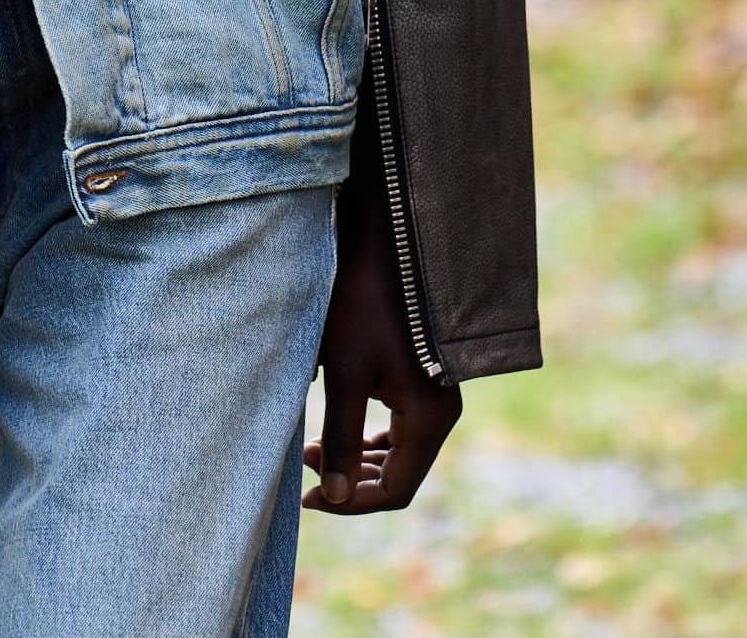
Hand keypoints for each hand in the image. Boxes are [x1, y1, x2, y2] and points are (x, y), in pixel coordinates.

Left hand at [303, 181, 461, 511]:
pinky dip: (370, 435)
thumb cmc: (363, 304)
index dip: (351, 502)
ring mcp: (436, 393)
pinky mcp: (424, 375)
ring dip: (357, 457)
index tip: (309, 497)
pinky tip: (338, 424)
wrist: (385, 244)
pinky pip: (400, 424)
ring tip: (312, 448)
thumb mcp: (344, 373)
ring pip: (399, 449)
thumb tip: (332, 496)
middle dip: (351, 480)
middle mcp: (441, 412)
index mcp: (429, 419)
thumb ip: (339, 438)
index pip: (396, 490)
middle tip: (305, 471)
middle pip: (400, 473)